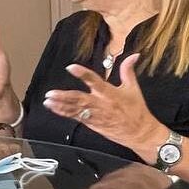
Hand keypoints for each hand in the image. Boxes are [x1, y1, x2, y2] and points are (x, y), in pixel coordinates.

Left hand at [41, 55, 166, 162]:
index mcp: (110, 93)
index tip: (71, 67)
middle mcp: (101, 104)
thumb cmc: (136, 110)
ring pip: (75, 109)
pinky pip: (75, 117)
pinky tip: (54, 108)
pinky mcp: (92, 123)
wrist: (140, 133)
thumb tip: (134, 55)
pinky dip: (64, 112)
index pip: (95, 81)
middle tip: (50, 93)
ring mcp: (95, 115)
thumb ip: (128, 70)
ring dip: (60, 105)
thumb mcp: (133, 88)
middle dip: (64, 96)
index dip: (83, 74)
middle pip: (80, 99)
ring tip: (47, 100)